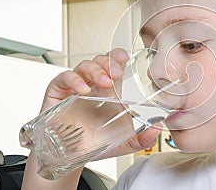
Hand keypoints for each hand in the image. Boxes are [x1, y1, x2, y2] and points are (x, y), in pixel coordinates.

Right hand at [41, 48, 160, 156]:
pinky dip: (74, 80)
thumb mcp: (125, 141)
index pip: (114, 64)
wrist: (72, 157)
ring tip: (104, 82)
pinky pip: (64, 78)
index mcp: (109, 90)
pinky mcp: (58, 93)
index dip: (119, 57)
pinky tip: (83, 90)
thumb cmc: (96, 143)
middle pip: (100, 60)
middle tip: (117, 73)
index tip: (126, 59)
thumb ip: (143, 138)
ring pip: (84, 66)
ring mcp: (75, 88)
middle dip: (109, 62)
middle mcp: (92, 85)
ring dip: (96, 70)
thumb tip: (158, 129)